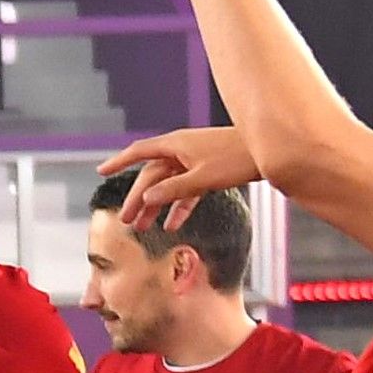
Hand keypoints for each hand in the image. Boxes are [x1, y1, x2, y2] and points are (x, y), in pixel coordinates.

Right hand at [97, 122, 259, 219]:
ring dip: (157, 206)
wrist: (271, 151)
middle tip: (127, 221)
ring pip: (168, 185)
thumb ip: (173, 189)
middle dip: (138, 198)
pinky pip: (186, 189)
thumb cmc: (238, 159)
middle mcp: (181, 150)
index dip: (119, 162)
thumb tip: (146, 198)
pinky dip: (179, 206)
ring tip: (145, 227)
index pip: (139, 153)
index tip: (102, 172)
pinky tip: (173, 224)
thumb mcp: (203, 177)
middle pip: (152, 175)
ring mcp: (195, 160)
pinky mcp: (209, 170)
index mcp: (176, 145)